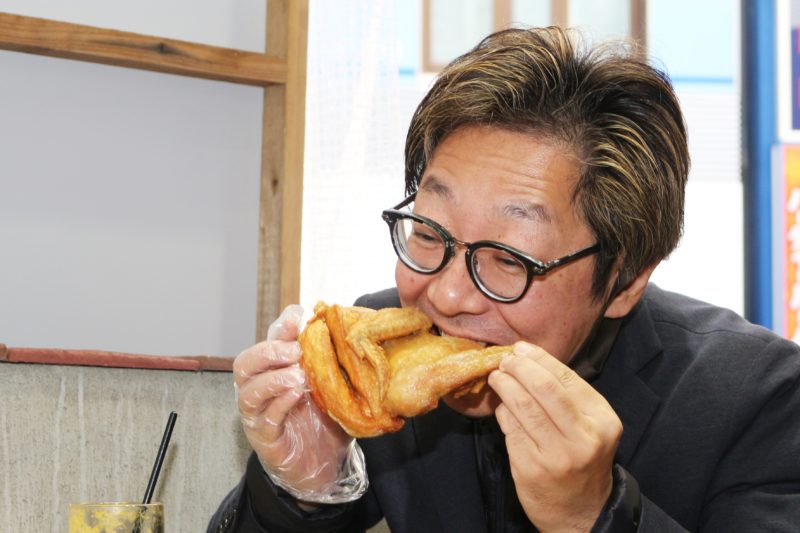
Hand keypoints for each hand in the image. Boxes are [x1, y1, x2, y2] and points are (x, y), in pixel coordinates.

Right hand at [233, 305, 353, 499]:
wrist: (324, 464)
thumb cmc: (325, 419)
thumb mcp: (330, 385)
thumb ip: (330, 360)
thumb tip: (344, 328)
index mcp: (276, 369)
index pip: (269, 340)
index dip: (281, 325)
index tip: (298, 315)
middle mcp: (260, 388)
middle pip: (245, 362)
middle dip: (268, 350)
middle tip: (295, 350)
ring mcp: (258, 414)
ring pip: (248, 390)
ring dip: (273, 378)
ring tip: (298, 375)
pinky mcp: (264, 438)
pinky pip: (264, 418)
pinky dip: (279, 403)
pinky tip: (296, 395)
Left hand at [487, 341, 621, 531]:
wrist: (581, 512)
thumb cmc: (581, 459)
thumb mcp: (589, 426)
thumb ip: (566, 395)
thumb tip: (528, 357)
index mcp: (602, 421)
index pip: (567, 378)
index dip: (539, 359)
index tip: (520, 348)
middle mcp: (582, 438)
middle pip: (544, 389)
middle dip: (519, 368)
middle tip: (505, 360)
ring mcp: (556, 455)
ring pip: (522, 407)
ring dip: (505, 386)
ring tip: (497, 377)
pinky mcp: (531, 468)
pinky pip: (510, 429)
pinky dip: (503, 412)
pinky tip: (502, 406)